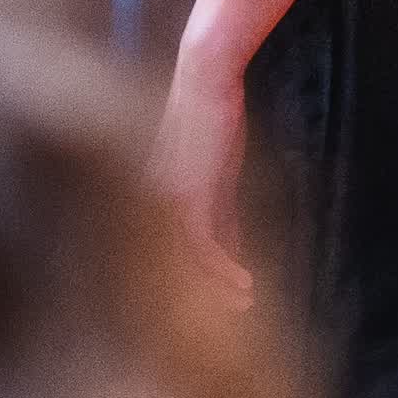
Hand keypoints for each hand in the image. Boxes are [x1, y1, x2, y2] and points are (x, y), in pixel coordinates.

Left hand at [149, 51, 257, 305]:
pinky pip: (202, 246)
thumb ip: (225, 217)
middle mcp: (151, 209)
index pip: (168, 259)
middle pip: (169, 268)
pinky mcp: (186, 194)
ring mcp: (164, 203)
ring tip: (246, 304)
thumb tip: (236, 254)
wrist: (208, 78)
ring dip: (217, 289)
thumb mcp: (221, 180)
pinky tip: (246, 282)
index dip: (194, 288)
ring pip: (185, 263)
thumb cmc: (214, 122)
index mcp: (154, 206)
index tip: (220, 308)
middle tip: (233, 318)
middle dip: (203, 297)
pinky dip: (223, 269)